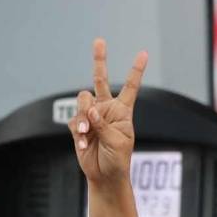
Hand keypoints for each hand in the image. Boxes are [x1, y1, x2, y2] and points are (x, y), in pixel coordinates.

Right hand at [70, 38, 147, 183]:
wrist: (105, 175)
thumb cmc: (118, 159)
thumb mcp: (117, 142)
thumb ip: (103, 124)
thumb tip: (90, 110)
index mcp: (123, 111)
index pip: (130, 87)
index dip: (136, 70)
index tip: (143, 53)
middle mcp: (107, 109)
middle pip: (100, 79)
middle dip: (99, 59)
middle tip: (99, 41)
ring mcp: (91, 116)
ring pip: (82, 100)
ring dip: (82, 116)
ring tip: (85, 132)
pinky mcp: (79, 125)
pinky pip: (74, 121)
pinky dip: (77, 131)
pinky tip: (83, 143)